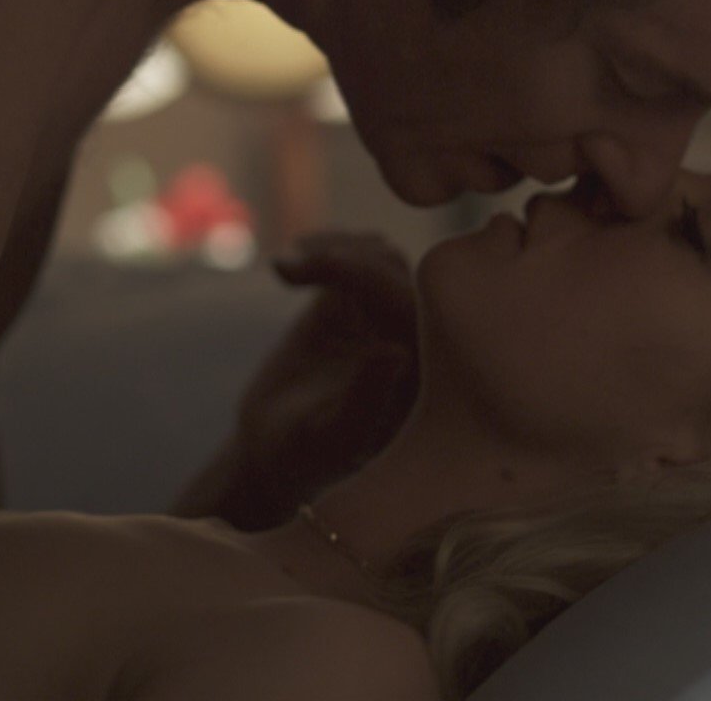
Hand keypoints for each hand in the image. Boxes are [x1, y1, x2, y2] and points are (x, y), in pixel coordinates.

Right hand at [176, 233, 418, 528]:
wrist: (278, 450)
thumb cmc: (308, 459)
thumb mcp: (330, 440)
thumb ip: (365, 402)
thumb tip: (397, 353)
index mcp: (432, 379)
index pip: (414, 311)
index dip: (370, 280)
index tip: (320, 265)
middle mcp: (423, 344)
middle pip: (401, 276)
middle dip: (345, 260)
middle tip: (288, 267)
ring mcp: (392, 319)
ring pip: (381, 259)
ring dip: (333, 251)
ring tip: (285, 268)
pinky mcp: (363, 301)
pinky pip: (357, 256)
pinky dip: (323, 249)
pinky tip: (285, 266)